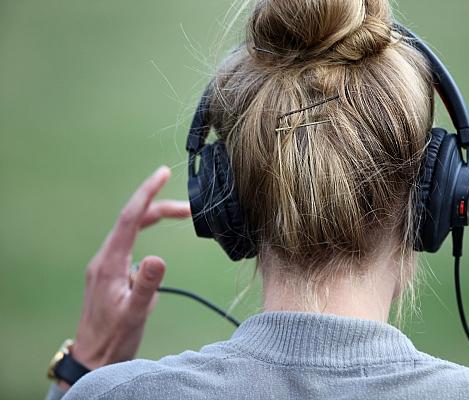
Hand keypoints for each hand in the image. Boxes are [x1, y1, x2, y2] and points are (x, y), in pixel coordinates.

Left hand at [70, 166, 190, 373]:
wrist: (93, 356)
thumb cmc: (114, 337)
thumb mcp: (134, 313)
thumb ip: (147, 285)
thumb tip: (159, 257)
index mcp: (109, 263)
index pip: (129, 219)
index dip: (147, 193)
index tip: (162, 174)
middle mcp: (105, 258)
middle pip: (133, 220)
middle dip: (160, 206)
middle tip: (189, 207)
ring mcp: (106, 264)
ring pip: (132, 230)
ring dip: (155, 217)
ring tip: (183, 215)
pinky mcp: (111, 271)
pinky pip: (130, 242)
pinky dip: (148, 230)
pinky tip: (159, 235)